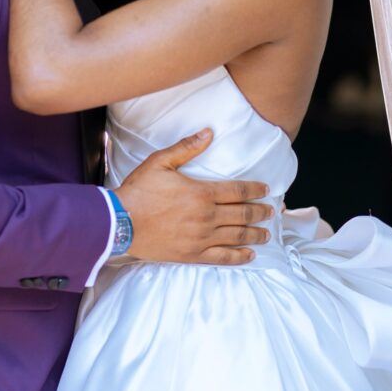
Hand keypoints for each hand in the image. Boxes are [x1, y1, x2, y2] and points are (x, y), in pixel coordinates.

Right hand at [115, 129, 273, 265]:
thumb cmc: (139, 191)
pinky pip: (222, 257)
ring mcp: (201, 238)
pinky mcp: (192, 254)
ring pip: (236, 236)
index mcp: (201, 193)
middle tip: (271, 211)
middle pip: (242, 214)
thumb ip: (187, 148)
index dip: (254, 189)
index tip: (266, 190)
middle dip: (260, 212)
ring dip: (254, 234)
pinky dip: (238, 257)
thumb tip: (209, 132)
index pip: (237, 191)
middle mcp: (206, 216)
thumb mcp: (160, 162)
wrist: (120, 222)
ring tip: (266, 233)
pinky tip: (249, 255)